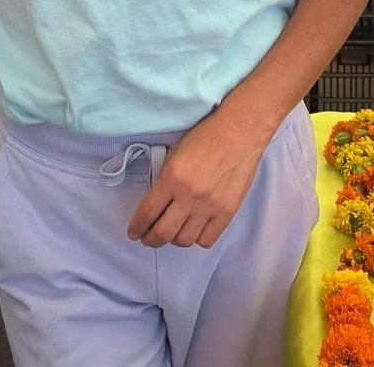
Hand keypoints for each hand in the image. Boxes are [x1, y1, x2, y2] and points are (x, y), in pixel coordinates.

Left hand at [127, 106, 269, 249]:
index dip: (137, 226)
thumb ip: (165, 181)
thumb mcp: (175, 154)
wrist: (239, 132)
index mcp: (172, 177)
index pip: (148, 211)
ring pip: (184, 240)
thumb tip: (156, 206)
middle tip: (148, 238)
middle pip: (163, 232)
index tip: (134, 232)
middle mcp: (189, 196)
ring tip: (173, 232)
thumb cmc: (205, 137)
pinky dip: (197, 239)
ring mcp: (209, 206)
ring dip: (174, 239)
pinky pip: (206, 240)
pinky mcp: (227, 212)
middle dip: (151, 239)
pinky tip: (194, 229)